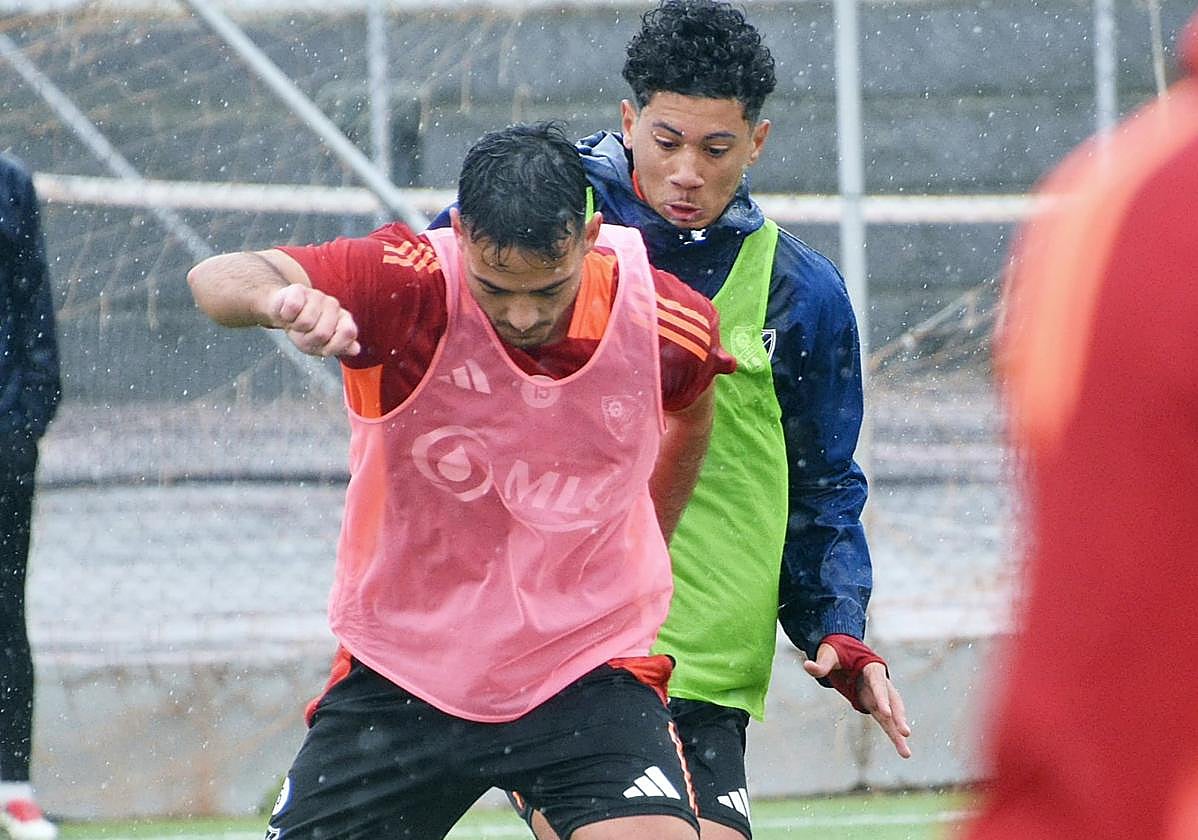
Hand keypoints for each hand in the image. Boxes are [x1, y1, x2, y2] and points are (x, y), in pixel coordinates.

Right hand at [270, 284, 360, 356]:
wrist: (283, 314)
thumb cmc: (305, 330)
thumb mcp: (322, 346)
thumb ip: (341, 347)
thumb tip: (355, 349)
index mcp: (344, 320)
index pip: (348, 333)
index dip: (330, 346)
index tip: (322, 345)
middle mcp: (333, 305)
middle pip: (322, 333)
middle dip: (309, 339)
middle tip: (305, 333)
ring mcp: (317, 296)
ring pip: (306, 321)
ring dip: (296, 327)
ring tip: (296, 323)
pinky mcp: (299, 289)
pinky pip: (293, 307)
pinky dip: (286, 315)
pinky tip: (288, 313)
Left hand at [804, 639, 911, 758]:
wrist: (844, 653)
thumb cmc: (838, 652)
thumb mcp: (829, 655)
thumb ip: (821, 664)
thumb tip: (807, 666)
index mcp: (872, 668)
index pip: (879, 684)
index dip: (882, 698)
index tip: (886, 713)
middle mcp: (881, 682)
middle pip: (892, 701)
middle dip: (898, 717)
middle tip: (904, 732)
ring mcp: (880, 695)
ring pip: (892, 715)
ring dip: (898, 731)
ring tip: (906, 753)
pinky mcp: (875, 705)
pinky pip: (886, 721)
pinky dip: (893, 735)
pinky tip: (902, 751)